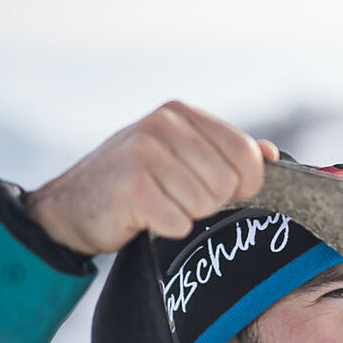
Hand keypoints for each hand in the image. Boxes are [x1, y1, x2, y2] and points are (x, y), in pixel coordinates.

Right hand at [23, 101, 279, 254]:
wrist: (71, 207)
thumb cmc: (131, 182)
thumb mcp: (178, 155)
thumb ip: (224, 151)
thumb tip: (271, 153)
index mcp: (179, 113)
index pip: (245, 153)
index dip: (245, 183)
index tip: (226, 193)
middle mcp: (162, 126)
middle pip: (227, 183)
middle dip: (209, 202)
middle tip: (177, 199)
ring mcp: (144, 154)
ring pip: (204, 205)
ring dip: (184, 215)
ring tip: (158, 206)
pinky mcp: (133, 188)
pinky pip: (179, 223)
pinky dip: (166, 229)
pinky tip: (143, 217)